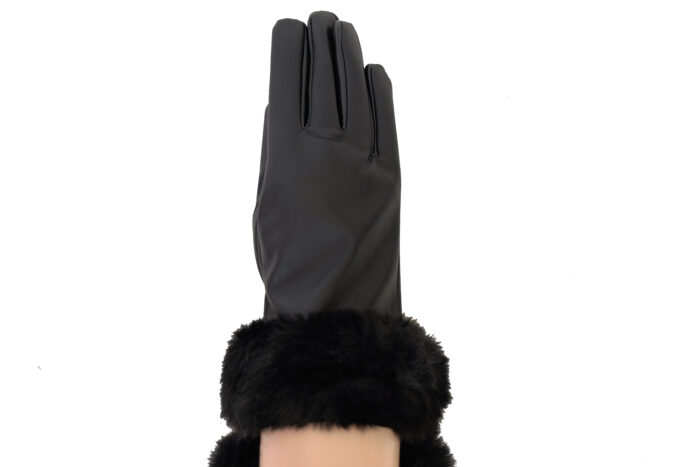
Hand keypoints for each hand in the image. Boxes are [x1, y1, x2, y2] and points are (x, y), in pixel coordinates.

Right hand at [253, 11, 401, 318]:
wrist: (334, 300)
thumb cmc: (286, 259)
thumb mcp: (263, 201)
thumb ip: (273, 151)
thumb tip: (280, 108)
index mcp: (283, 151)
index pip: (287, 80)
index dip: (288, 48)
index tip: (288, 28)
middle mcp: (324, 145)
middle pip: (324, 77)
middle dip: (322, 41)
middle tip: (322, 19)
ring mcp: (362, 157)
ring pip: (356, 90)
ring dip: (350, 56)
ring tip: (344, 32)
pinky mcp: (391, 174)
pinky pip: (386, 120)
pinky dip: (380, 92)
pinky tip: (374, 72)